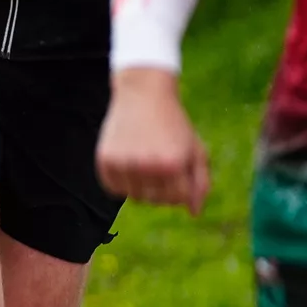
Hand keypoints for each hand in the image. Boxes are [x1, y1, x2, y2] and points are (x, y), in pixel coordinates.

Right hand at [96, 67, 210, 215]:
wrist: (142, 94)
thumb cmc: (173, 123)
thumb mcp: (194, 149)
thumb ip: (200, 182)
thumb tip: (194, 213)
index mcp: (173, 163)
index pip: (178, 200)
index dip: (180, 188)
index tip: (177, 169)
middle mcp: (147, 166)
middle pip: (157, 201)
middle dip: (163, 187)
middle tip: (160, 162)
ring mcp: (124, 164)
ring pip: (135, 197)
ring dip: (142, 185)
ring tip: (145, 160)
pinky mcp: (106, 160)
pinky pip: (114, 188)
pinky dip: (122, 181)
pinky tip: (129, 161)